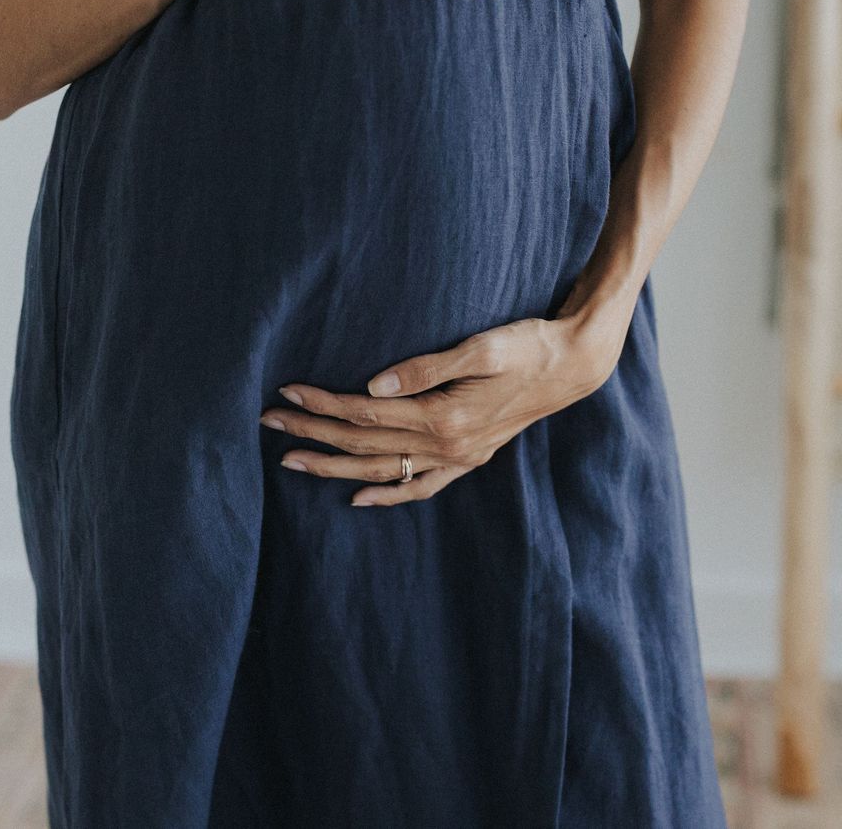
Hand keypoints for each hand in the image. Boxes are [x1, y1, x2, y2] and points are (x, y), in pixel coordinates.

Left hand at [259, 310, 632, 506]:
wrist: (573, 366)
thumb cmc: (528, 345)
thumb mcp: (482, 346)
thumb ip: (427, 367)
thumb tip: (373, 383)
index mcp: (444, 416)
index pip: (365, 412)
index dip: (322, 404)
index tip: (286, 393)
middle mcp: (447, 445)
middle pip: (364, 443)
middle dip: (313, 434)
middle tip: (268, 424)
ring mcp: (458, 457)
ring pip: (382, 469)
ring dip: (334, 466)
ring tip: (292, 461)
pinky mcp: (469, 458)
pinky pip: (420, 486)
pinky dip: (387, 494)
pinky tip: (358, 497)